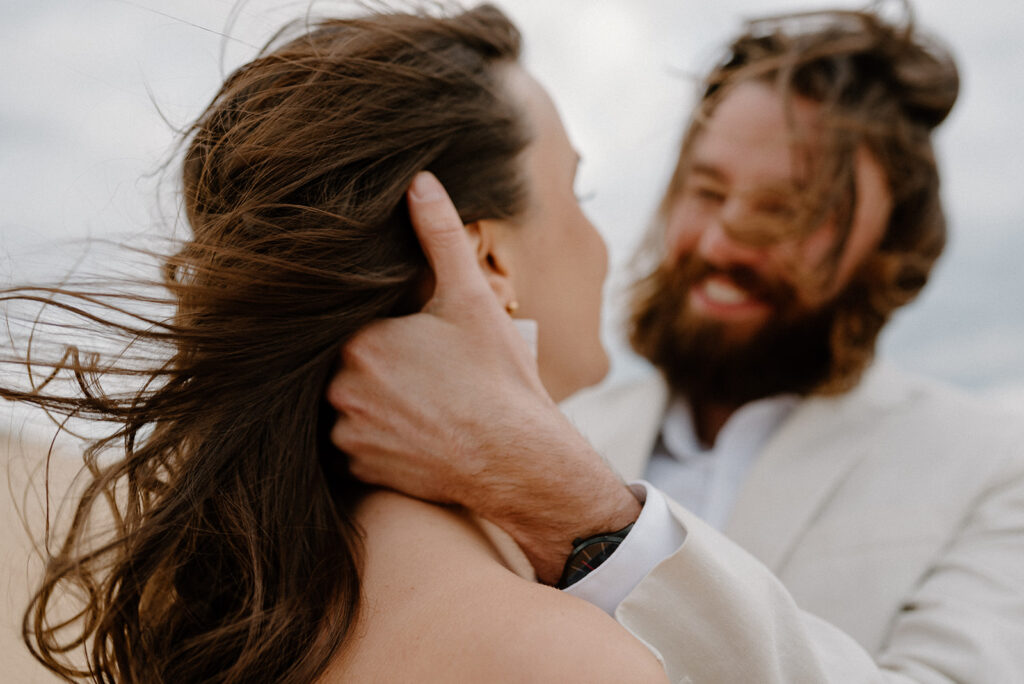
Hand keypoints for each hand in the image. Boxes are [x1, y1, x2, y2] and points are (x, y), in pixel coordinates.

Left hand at [327, 172, 639, 582]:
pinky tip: (415, 428)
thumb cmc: (498, 378)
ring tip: (421, 399)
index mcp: (359, 340)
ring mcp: (346, 433)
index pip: (350, 321)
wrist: (519, 461)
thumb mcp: (471, 299)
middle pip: (344, 361)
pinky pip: (353, 443)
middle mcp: (339, 388)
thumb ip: (440, 236)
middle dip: (377, 361)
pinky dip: (376, 435)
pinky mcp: (359, 469)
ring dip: (372, 398)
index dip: (382, 324)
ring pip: (347, 401)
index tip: (414, 335)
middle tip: (424, 368)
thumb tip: (419, 181)